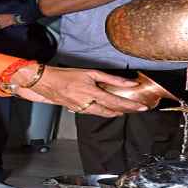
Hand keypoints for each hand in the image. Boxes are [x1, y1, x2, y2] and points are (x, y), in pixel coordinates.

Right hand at [11, 66, 147, 117]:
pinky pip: (93, 113)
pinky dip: (102, 111)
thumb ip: (110, 78)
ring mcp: (81, 109)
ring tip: (124, 110)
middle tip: (135, 110)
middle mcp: (87, 103)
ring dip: (114, 112)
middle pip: (111, 112)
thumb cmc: (66, 75)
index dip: (131, 105)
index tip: (142, 107)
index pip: (116, 101)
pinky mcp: (76, 111)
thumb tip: (128, 81)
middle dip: (125, 111)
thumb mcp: (90, 73)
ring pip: (102, 114)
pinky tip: (106, 108)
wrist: (45, 82)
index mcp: (91, 92)